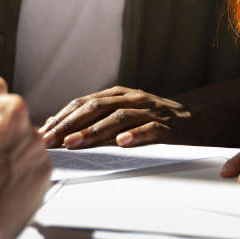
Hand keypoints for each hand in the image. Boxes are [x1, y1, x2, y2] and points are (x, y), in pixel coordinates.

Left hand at [37, 86, 191, 148]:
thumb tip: (57, 127)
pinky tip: (122, 143)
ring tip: (75, 143)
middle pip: (95, 107)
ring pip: (118, 118)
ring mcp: (150, 111)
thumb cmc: (153, 120)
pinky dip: (135, 135)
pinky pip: (150, 130)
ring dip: (94, 131)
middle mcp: (132, 99)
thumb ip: (95, 118)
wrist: (198, 118)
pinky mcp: (168, 126)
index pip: (83, 103)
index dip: (62, 118)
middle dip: (69, 125)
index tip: (42, 133)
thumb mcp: (124, 114)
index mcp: (118, 95)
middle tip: (49, 141)